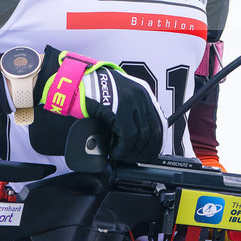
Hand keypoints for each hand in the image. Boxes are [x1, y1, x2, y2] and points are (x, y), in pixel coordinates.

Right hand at [37, 48, 165, 162]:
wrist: (80, 82)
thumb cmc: (97, 89)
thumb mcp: (122, 95)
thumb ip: (133, 110)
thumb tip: (140, 133)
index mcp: (144, 93)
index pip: (160, 123)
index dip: (156, 142)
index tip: (151, 152)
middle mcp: (141, 97)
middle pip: (153, 132)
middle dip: (145, 150)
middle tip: (136, 158)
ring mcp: (131, 103)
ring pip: (141, 136)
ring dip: (132, 151)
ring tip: (123, 156)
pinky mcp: (119, 111)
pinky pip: (127, 137)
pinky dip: (122, 149)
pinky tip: (115, 152)